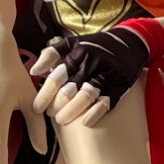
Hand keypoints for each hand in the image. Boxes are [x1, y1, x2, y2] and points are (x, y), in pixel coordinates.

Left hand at [30, 26, 152, 127]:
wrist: (130, 42)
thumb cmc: (95, 45)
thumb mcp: (73, 43)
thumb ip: (51, 54)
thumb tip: (33, 71)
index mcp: (78, 53)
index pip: (56, 77)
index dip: (44, 95)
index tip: (37, 108)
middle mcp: (92, 63)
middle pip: (69, 90)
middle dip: (56, 106)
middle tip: (50, 115)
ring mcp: (108, 74)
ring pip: (86, 96)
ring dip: (72, 111)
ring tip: (61, 119)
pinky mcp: (121, 84)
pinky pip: (107, 101)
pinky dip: (95, 113)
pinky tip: (85, 122)